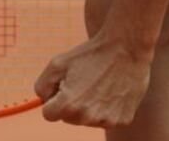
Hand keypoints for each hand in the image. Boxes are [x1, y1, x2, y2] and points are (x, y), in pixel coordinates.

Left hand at [33, 32, 151, 127]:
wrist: (127, 47)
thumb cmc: (90, 53)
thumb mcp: (58, 63)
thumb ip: (42, 86)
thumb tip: (44, 101)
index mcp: (69, 105)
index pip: (49, 115)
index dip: (53, 99)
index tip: (63, 87)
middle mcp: (87, 117)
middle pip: (68, 118)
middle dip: (71, 103)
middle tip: (83, 82)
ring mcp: (106, 120)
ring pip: (88, 120)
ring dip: (89, 107)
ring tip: (99, 84)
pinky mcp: (123, 120)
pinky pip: (106, 118)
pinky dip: (107, 108)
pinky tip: (112, 89)